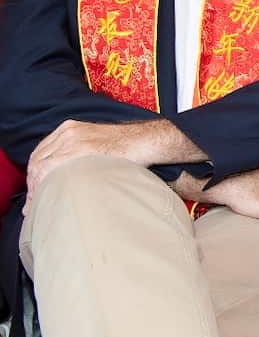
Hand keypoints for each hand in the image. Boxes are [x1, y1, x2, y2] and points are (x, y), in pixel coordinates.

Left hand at [25, 119, 168, 207]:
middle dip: (33, 184)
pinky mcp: (79, 148)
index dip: (35, 176)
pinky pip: (49, 168)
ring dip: (36, 188)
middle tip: (33, 205)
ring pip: (40, 165)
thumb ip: (80, 158)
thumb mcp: (98, 148)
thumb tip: (67, 180)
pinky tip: (46, 199)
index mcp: (71, 130)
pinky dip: (42, 186)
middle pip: (37, 160)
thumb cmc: (128, 149)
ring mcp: (72, 138)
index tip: (35, 193)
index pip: (42, 154)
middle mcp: (68, 132)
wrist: (147, 141)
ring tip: (38, 206)